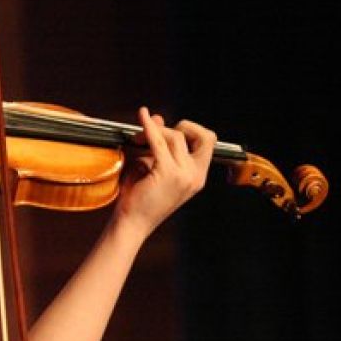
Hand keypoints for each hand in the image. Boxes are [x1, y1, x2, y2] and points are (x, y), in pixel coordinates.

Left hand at [114, 107, 216, 236]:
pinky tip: (141, 116)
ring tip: (137, 138)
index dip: (192, 131)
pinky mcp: (167, 173)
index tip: (170, 133)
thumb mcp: (153, 167)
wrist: (132, 224)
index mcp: (197, 176)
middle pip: (200, 136)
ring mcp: (184, 175)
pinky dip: (149, 126)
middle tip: (157, 133)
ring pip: (176, 136)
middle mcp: (195, 176)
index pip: (208, 142)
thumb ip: (158, 143)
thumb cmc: (140, 199)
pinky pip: (158, 141)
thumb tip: (157, 117)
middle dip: (181, 127)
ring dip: (156, 131)